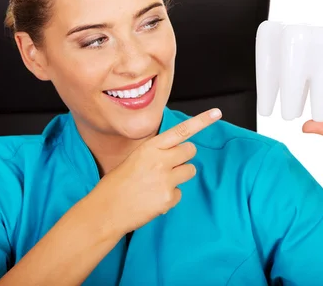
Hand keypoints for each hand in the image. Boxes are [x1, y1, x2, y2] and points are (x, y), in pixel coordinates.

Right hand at [93, 108, 221, 235]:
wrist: (106, 210)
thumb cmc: (117, 183)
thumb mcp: (135, 158)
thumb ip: (156, 153)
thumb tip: (175, 153)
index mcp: (150, 147)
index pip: (181, 131)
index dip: (201, 121)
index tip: (217, 113)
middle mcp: (161, 160)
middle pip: (190, 150)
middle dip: (184, 157)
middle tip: (169, 165)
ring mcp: (166, 179)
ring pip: (190, 171)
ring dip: (179, 176)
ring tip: (158, 184)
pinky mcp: (169, 198)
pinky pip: (180, 193)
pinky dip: (170, 197)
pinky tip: (153, 199)